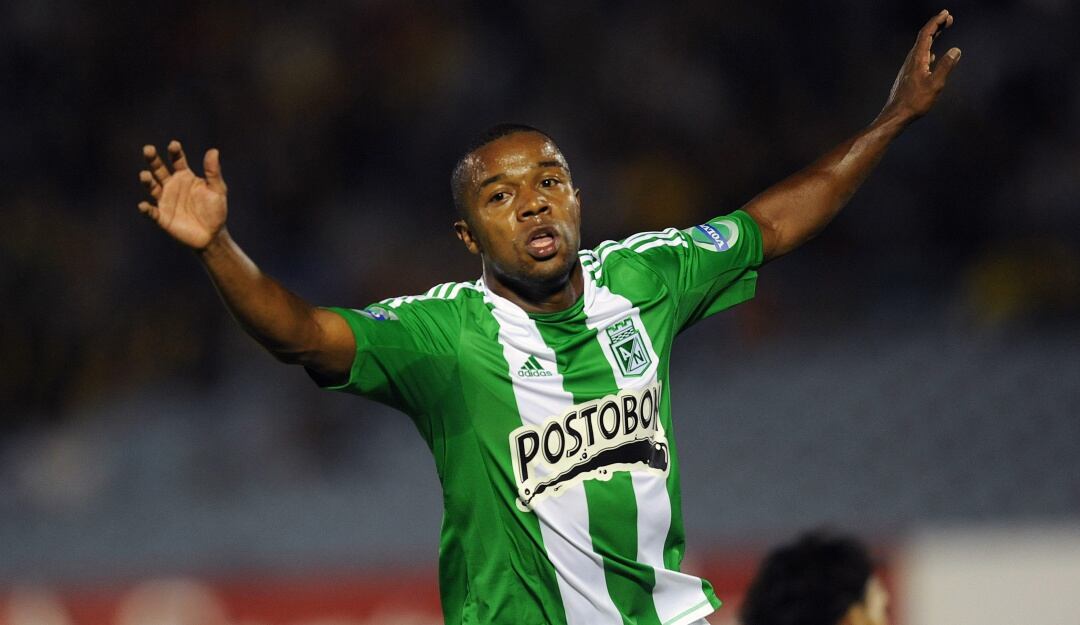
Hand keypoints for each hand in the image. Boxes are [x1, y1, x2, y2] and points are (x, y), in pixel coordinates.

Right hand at [138, 141, 227, 250]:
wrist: (212, 235)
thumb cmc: (215, 210)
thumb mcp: (217, 190)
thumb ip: (213, 172)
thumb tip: (213, 150)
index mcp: (185, 176)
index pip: (177, 160)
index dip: (175, 152)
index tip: (174, 145)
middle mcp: (172, 185)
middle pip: (159, 169)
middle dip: (153, 160)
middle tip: (148, 149)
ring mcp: (165, 200)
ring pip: (152, 187)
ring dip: (147, 181)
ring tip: (145, 175)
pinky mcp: (162, 217)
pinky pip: (151, 212)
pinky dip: (146, 209)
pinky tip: (143, 205)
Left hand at [878, 10, 961, 124]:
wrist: (896, 115)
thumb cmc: (915, 102)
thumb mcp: (935, 84)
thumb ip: (946, 66)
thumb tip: (955, 50)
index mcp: (917, 58)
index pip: (926, 34)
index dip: (936, 22)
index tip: (946, 14)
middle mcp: (911, 60)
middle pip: (923, 37)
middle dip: (936, 25)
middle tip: (948, 18)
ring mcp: (908, 67)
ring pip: (921, 47)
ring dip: (932, 37)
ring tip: (942, 30)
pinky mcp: (908, 75)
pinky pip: (919, 57)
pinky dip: (928, 50)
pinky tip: (932, 56)